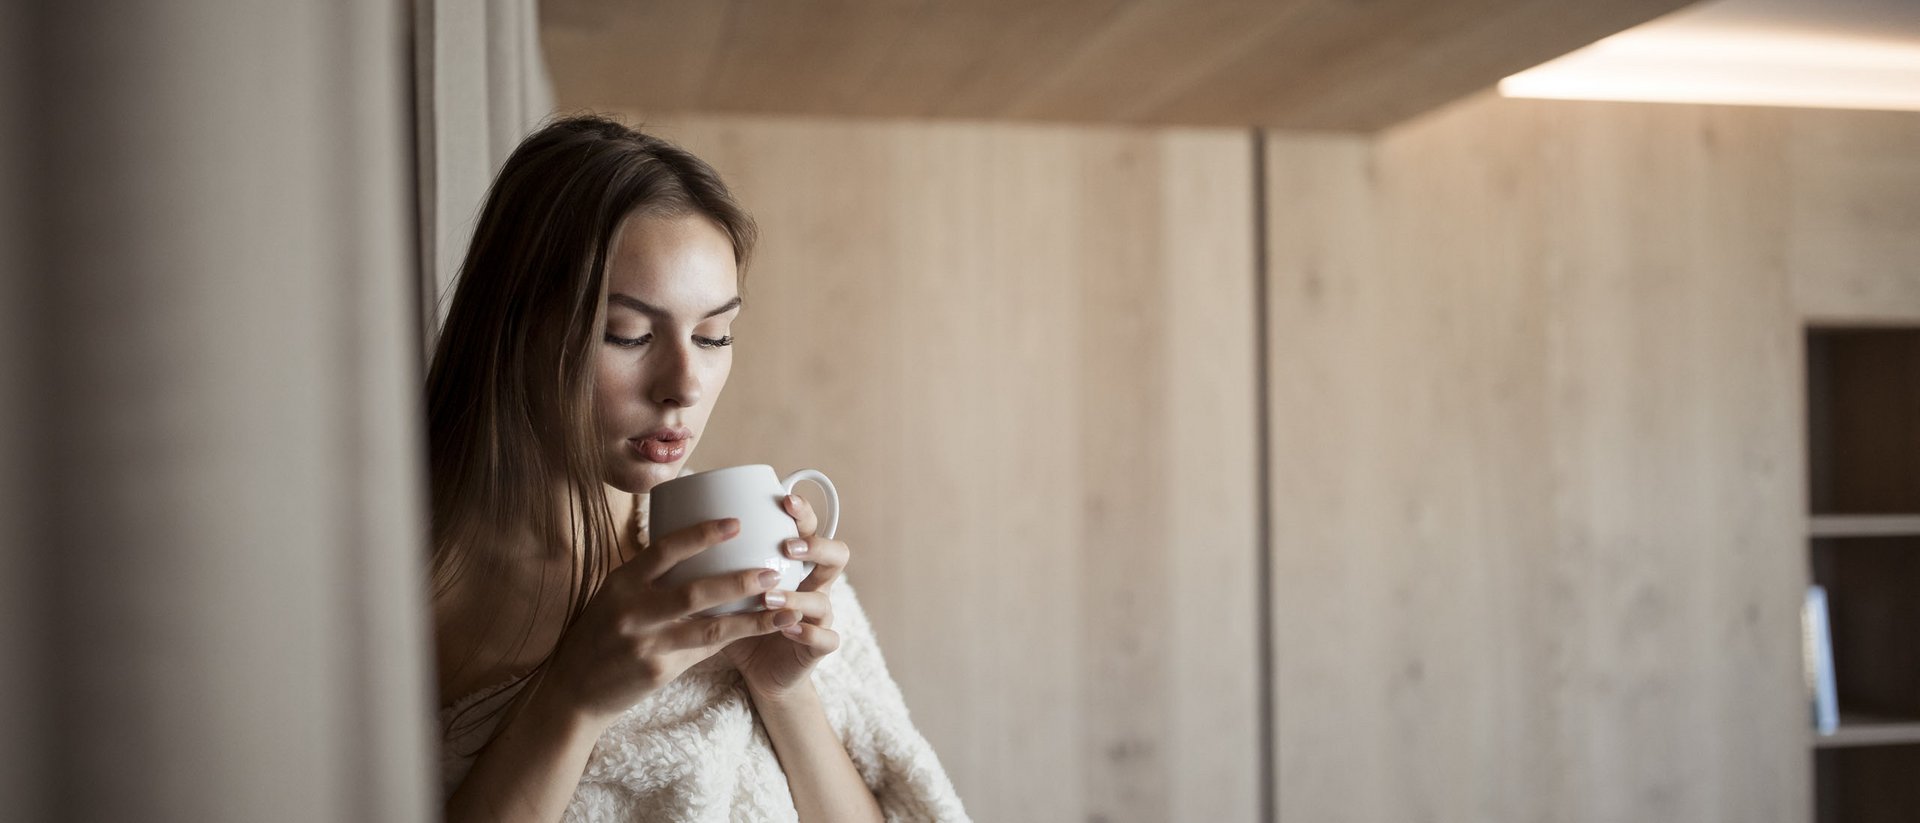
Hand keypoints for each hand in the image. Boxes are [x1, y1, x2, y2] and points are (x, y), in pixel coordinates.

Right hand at [538, 517, 805, 728]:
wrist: (573, 693)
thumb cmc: (599, 636)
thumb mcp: (614, 598)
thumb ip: (649, 579)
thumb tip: (699, 552)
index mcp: (620, 583)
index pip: (664, 550)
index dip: (702, 534)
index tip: (736, 523)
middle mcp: (631, 610)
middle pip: (694, 591)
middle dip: (739, 580)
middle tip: (772, 571)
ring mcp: (645, 643)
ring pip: (709, 628)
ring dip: (750, 618)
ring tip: (783, 607)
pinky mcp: (657, 671)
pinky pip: (703, 651)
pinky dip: (732, 639)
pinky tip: (760, 630)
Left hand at [722, 493, 851, 698]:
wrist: (759, 673)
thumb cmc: (738, 623)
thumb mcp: (725, 590)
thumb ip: (715, 563)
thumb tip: (674, 526)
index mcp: (795, 565)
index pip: (809, 528)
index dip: (804, 512)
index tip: (784, 499)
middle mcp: (814, 585)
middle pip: (837, 555)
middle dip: (816, 546)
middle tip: (787, 547)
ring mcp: (821, 616)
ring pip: (825, 599)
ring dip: (798, 596)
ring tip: (770, 598)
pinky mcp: (819, 647)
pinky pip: (826, 638)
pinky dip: (808, 632)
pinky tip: (788, 629)